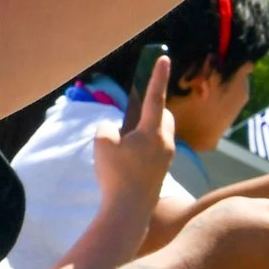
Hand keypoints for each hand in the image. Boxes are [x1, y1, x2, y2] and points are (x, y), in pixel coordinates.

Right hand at [92, 55, 173, 202]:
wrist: (128, 211)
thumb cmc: (116, 174)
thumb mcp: (103, 142)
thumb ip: (109, 127)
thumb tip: (117, 130)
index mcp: (153, 131)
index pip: (155, 96)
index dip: (157, 76)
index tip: (163, 57)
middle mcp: (165, 143)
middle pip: (163, 117)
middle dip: (151, 111)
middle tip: (130, 119)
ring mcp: (166, 159)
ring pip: (160, 135)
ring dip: (146, 132)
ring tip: (124, 146)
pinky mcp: (162, 172)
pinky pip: (155, 151)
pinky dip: (143, 149)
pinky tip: (126, 164)